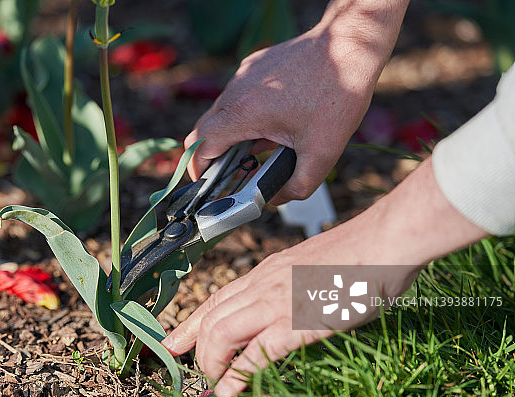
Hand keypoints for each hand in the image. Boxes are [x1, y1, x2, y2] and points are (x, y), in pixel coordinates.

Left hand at [161, 225, 418, 396]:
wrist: (384, 241)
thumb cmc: (358, 255)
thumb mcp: (311, 267)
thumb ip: (290, 284)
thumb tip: (285, 305)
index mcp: (266, 270)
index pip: (217, 297)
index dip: (191, 321)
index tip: (174, 337)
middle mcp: (263, 283)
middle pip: (210, 316)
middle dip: (191, 343)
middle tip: (179, 362)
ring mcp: (277, 302)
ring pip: (220, 333)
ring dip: (210, 361)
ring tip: (211, 381)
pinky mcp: (296, 322)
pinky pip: (256, 353)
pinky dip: (237, 375)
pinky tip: (230, 391)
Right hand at [185, 5, 404, 203]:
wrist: (351, 44)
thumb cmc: (339, 93)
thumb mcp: (323, 153)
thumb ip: (297, 187)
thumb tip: (274, 199)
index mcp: (244, 113)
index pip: (199, 146)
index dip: (197, 170)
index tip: (207, 185)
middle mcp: (236, 91)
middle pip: (204, 130)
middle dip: (213, 156)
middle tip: (232, 173)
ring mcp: (243, 75)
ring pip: (221, 112)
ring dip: (232, 134)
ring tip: (261, 147)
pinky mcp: (254, 65)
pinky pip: (238, 95)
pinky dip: (246, 114)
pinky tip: (276, 121)